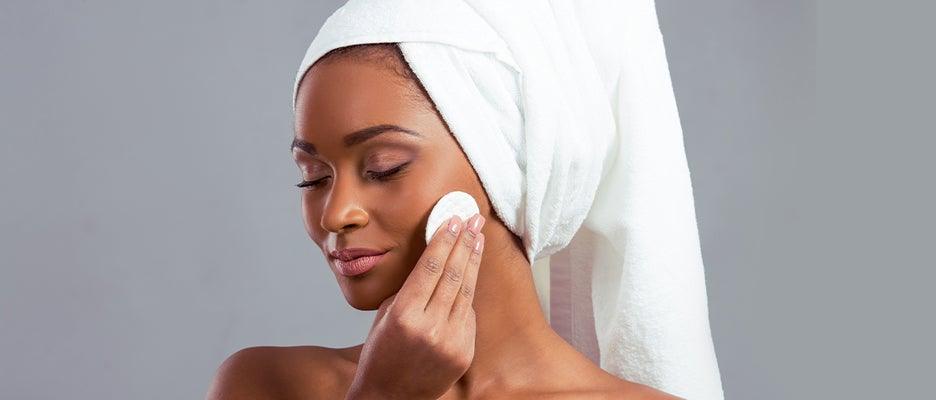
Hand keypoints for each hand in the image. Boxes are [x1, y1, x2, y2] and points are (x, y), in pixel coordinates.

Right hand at [345, 214, 485, 399]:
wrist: (389, 398)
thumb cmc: (380, 353)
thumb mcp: (386, 315)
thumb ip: (410, 288)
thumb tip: (433, 258)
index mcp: (405, 315)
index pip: (431, 267)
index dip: (445, 240)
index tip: (454, 219)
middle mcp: (431, 328)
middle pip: (454, 275)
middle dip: (466, 243)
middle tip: (475, 220)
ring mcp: (451, 342)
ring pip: (466, 292)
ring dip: (473, 262)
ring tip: (478, 238)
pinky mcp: (464, 353)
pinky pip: (468, 316)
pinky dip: (466, 296)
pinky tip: (468, 277)